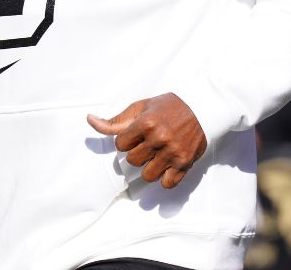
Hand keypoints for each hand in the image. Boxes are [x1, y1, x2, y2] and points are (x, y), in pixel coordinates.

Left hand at [87, 93, 206, 189]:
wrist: (201, 107)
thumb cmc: (167, 106)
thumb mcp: (140, 108)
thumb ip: (116, 120)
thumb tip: (90, 120)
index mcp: (146, 123)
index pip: (120, 144)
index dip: (126, 141)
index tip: (136, 135)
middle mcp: (159, 139)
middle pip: (133, 161)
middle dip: (137, 153)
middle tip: (148, 144)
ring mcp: (172, 152)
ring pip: (147, 175)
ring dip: (149, 168)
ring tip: (157, 156)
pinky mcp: (184, 163)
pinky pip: (167, 183)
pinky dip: (165, 178)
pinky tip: (167, 166)